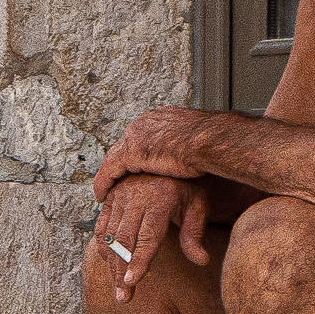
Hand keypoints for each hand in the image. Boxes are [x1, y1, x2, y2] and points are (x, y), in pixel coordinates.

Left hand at [93, 107, 210, 202]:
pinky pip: (110, 170)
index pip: (139, 136)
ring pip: (113, 158)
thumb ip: (187, 144)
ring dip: (107, 176)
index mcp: (159, 117)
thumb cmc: (213, 141)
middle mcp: (144, 123)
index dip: (133, 153)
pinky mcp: (132, 152)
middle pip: (123, 145)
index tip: (131, 167)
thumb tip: (192, 152)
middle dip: (117, 163)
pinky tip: (101, 195)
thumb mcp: (197, 140)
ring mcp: (136, 136)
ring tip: (103, 191)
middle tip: (112, 179)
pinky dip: (103, 183)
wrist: (211, 140)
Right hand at [96, 174, 209, 301]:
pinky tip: (111, 265)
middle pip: (124, 241)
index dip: (139, 261)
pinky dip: (103, 248)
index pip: (147, 237)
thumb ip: (195, 234)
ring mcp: (120, 196)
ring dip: (111, 266)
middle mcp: (136, 196)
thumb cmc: (187, 186)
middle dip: (122, 272)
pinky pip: (100, 227)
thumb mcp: (197, 205)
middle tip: (124, 298)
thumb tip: (201, 261)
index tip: (132, 282)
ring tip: (119, 289)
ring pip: (109, 237)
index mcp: (159, 198)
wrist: (168, 154)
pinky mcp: (110, 197)